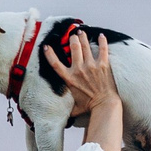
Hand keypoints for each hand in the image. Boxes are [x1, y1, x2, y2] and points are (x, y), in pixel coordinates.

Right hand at [44, 28, 123, 150]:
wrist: (105, 105)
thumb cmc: (89, 107)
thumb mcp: (73, 107)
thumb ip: (65, 109)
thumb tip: (58, 118)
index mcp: (69, 78)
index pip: (55, 63)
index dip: (49, 54)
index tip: (46, 46)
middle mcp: (79, 69)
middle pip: (73, 47)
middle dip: (72, 38)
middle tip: (72, 35)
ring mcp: (91, 66)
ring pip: (85, 45)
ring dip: (83, 36)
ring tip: (82, 31)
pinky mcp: (103, 65)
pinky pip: (102, 49)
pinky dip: (102, 41)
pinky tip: (101, 35)